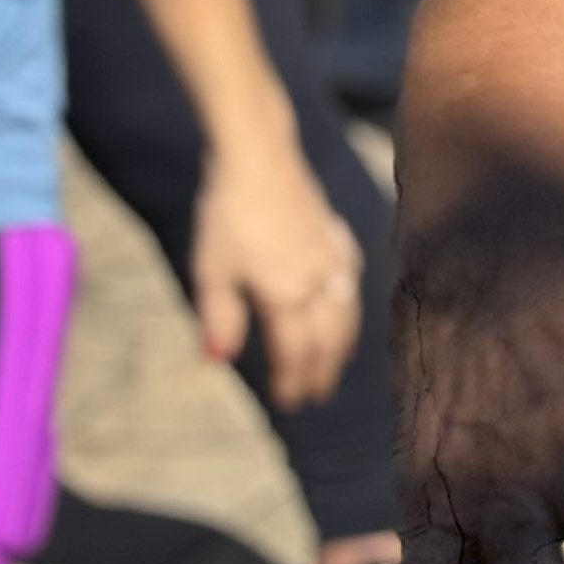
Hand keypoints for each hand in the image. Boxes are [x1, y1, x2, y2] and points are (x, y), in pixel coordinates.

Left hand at [189, 137, 363, 409]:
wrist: (259, 160)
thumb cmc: (227, 216)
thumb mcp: (212, 271)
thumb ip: (219, 317)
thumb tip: (217, 360)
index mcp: (286, 295)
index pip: (295, 351)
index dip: (294, 379)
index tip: (291, 403)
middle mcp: (317, 281)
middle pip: (328, 337)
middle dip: (323, 368)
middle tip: (318, 393)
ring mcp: (331, 256)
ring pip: (346, 309)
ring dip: (342, 340)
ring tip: (338, 360)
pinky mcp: (335, 234)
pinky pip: (351, 276)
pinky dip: (351, 299)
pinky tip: (346, 297)